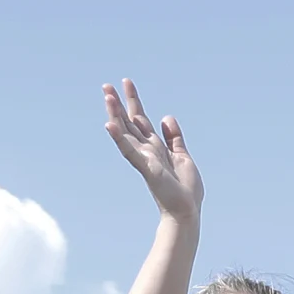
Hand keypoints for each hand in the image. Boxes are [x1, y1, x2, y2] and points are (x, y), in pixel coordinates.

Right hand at [103, 80, 201, 221]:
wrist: (186, 211)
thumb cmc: (185, 189)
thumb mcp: (182, 155)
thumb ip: (173, 137)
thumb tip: (166, 117)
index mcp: (155, 146)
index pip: (140, 119)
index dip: (133, 100)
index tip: (126, 82)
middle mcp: (146, 150)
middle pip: (129, 122)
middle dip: (118, 104)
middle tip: (106, 85)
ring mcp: (144, 158)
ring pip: (126, 132)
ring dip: (115, 114)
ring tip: (107, 96)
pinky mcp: (146, 167)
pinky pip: (130, 151)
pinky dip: (119, 138)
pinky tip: (109, 125)